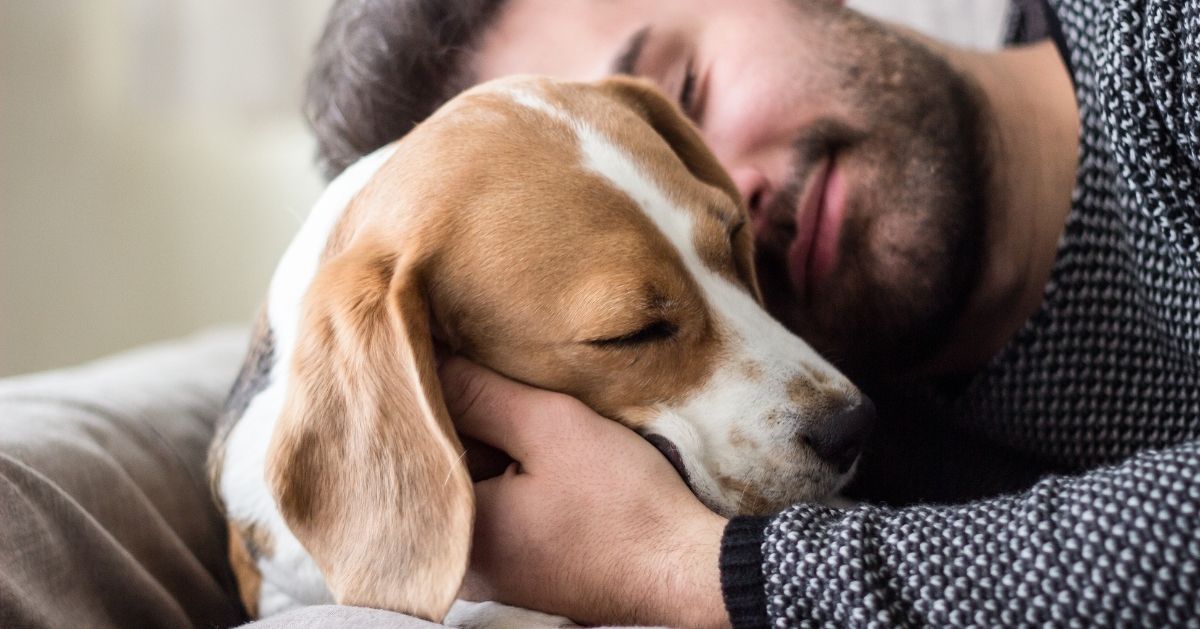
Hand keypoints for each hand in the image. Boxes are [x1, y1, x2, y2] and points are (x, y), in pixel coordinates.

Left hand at [439, 358, 730, 628]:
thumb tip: (421, 357)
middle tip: (483, 375)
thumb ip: (479, 393)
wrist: (686, 571)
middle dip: (459, 421)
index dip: (430, 393)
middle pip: (438, 468)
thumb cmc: (623, 507)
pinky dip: (505, 476)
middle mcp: (457, 564)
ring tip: (513, 408)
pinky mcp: (518, 571)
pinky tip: (533, 451)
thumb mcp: (550, 428)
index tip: (445, 354)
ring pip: (468, 486)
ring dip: (486, 448)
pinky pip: (493, 509)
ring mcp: (488, 573)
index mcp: (452, 534)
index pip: (414, 445)